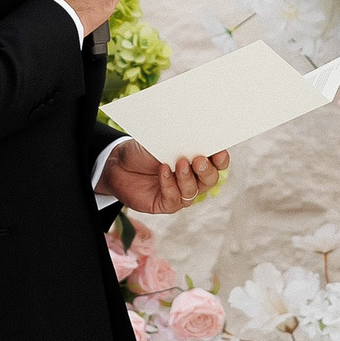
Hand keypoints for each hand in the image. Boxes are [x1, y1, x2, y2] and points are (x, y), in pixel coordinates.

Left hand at [105, 139, 230, 215]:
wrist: (118, 164)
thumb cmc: (144, 149)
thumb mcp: (162, 140)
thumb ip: (180, 142)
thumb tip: (195, 136)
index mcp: (198, 159)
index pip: (218, 161)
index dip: (221, 158)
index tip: (218, 152)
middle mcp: (193, 177)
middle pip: (211, 178)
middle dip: (207, 170)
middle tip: (198, 160)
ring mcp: (181, 192)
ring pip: (194, 190)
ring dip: (187, 178)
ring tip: (178, 163)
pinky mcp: (167, 204)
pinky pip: (175, 198)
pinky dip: (169, 184)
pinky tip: (162, 171)